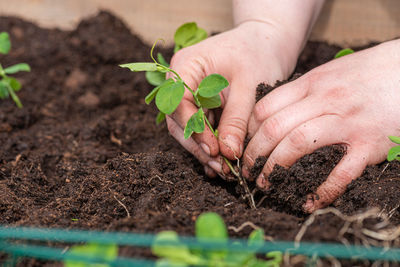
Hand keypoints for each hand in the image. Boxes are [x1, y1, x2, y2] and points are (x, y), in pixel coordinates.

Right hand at [166, 21, 297, 176]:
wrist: (267, 43)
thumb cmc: (259, 55)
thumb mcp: (249, 87)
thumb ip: (236, 120)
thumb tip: (227, 154)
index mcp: (186, 67)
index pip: (179, 103)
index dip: (194, 130)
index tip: (214, 150)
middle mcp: (180, 81)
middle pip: (179, 120)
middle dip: (199, 146)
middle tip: (221, 168)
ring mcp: (189, 93)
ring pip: (188, 128)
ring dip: (204, 149)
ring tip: (224, 169)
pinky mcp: (200, 103)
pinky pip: (200, 127)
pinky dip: (210, 144)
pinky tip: (222, 161)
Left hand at [242, 39, 399, 211]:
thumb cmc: (368, 72)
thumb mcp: (330, 72)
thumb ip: (303, 91)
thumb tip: (273, 111)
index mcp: (312, 83)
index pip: (265, 108)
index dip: (249, 131)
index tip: (244, 145)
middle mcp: (325, 101)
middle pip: (274, 128)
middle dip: (254, 154)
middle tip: (247, 170)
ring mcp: (347, 122)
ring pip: (297, 145)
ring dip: (275, 168)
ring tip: (265, 183)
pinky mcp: (369, 144)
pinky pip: (341, 172)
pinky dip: (322, 191)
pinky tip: (309, 202)